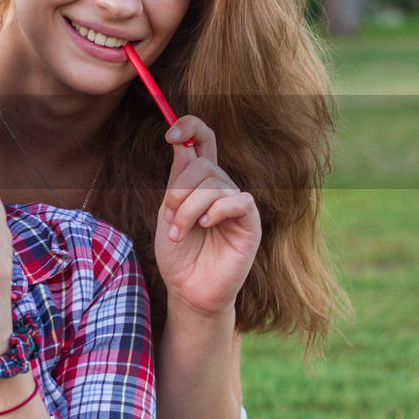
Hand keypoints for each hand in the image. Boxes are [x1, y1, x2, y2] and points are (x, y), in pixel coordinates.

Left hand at [154, 116, 261, 319]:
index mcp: (200, 182)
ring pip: (214, 185)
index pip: (204, 139)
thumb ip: (177, 179)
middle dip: (178, 192)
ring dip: (187, 209)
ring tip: (178, 233)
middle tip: (170, 219)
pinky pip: (238, 201)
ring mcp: (237, 206)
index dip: (190, 127)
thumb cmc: (178, 255)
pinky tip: (205, 226)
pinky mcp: (250, 224)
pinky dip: (216, 211)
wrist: (187, 291)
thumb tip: (182, 142)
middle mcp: (221, 189)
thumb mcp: (168, 212)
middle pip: (203, 165)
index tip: (171, 134)